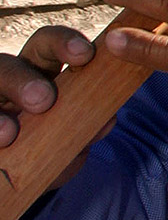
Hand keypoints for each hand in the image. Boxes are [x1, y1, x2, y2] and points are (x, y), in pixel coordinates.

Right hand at [0, 26, 104, 186]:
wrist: (15, 177)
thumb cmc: (48, 147)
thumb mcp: (68, 139)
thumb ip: (85, 129)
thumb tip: (106, 121)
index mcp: (37, 71)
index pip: (47, 45)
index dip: (64, 42)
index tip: (85, 55)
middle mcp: (7, 82)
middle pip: (7, 66)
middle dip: (24, 80)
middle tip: (43, 101)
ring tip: (9, 134)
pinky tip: (1, 146)